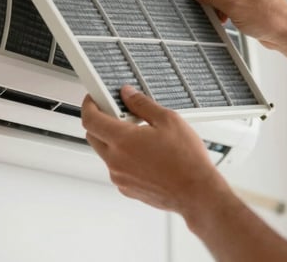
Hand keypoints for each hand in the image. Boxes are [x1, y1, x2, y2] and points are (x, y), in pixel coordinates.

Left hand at [81, 85, 225, 214]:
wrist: (197, 193)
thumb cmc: (186, 160)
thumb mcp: (168, 120)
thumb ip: (142, 104)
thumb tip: (127, 94)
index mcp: (122, 140)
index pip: (90, 119)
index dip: (89, 105)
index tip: (94, 99)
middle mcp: (116, 161)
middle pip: (93, 135)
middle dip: (100, 122)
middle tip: (119, 114)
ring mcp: (120, 177)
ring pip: (105, 153)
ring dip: (114, 141)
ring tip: (140, 136)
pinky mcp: (127, 189)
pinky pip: (117, 169)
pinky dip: (123, 159)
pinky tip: (145, 155)